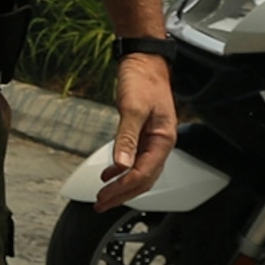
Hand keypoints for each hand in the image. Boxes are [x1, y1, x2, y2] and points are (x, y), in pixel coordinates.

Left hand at [93, 53, 179, 211]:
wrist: (145, 60)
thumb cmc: (143, 80)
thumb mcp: (133, 108)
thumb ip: (127, 138)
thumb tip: (121, 166)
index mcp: (163, 140)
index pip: (143, 175)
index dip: (123, 189)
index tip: (104, 196)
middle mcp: (161, 143)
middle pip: (144, 179)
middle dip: (122, 194)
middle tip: (101, 204)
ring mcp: (154, 139)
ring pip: (140, 172)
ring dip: (122, 186)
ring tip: (104, 195)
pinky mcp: (145, 134)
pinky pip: (136, 160)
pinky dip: (123, 171)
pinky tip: (110, 173)